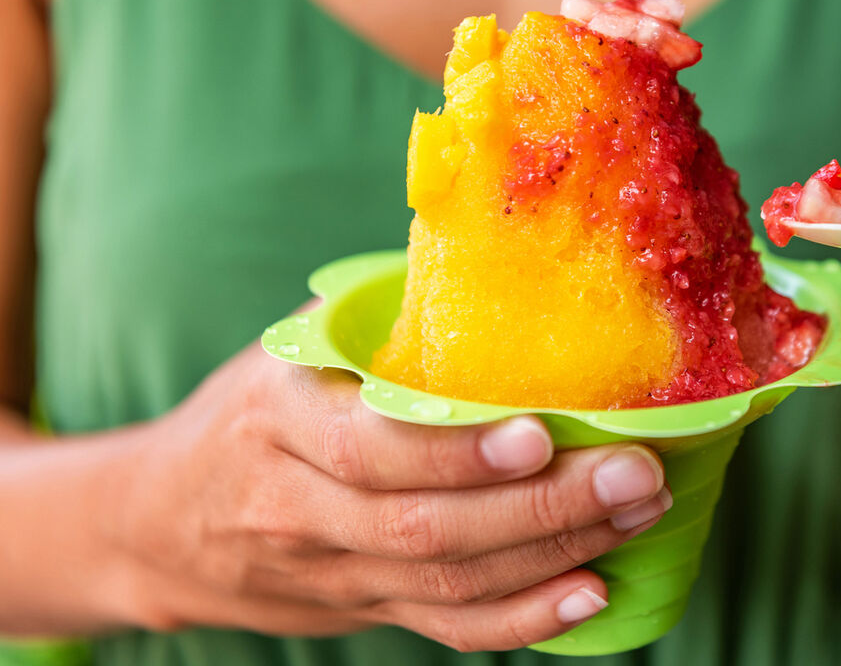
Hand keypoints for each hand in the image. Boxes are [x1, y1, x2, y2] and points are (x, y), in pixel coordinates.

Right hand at [111, 339, 670, 651]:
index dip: (456, 452)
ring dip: (554, 553)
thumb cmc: (249, 413)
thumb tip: (489, 255)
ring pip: (447, 583)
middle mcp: (300, 509)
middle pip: (426, 528)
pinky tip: (591, 594)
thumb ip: (374, 323)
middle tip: (635, 474)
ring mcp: (332, 573)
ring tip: (638, 514)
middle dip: (542, 507)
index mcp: (280, 422)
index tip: (540, 434)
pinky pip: (444, 629)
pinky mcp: (362, 611)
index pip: (370, 451)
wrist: (160, 521)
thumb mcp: (288, 353)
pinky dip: (523, 620)